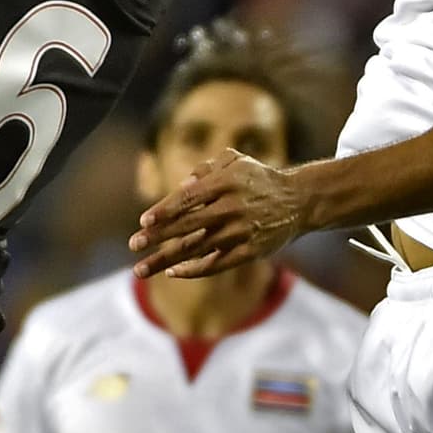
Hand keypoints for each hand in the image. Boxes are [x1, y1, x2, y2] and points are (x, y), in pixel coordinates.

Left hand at [129, 149, 303, 278]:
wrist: (298, 200)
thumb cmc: (258, 178)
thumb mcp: (236, 161)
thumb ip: (207, 168)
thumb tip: (183, 185)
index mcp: (226, 182)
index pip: (188, 198)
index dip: (165, 210)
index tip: (144, 222)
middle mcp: (232, 207)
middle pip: (188, 225)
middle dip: (158, 236)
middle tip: (133, 245)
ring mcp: (241, 231)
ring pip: (197, 249)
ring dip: (166, 260)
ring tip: (141, 270)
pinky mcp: (249, 251)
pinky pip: (216, 264)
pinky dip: (194, 269)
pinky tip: (173, 271)